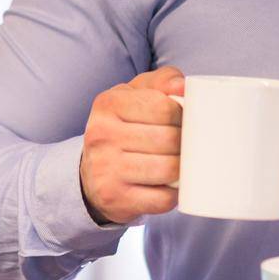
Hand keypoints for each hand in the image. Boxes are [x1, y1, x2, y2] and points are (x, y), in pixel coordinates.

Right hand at [79, 65, 183, 224]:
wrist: (92, 172)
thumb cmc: (125, 125)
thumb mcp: (137, 94)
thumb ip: (164, 81)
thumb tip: (183, 86)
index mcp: (108, 103)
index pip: (164, 107)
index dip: (183, 115)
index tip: (183, 121)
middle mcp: (101, 135)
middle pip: (168, 139)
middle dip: (185, 143)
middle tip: (186, 145)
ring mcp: (105, 169)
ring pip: (168, 169)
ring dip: (181, 168)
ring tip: (179, 163)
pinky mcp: (114, 198)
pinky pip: (161, 199)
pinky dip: (172, 194)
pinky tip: (168, 185)